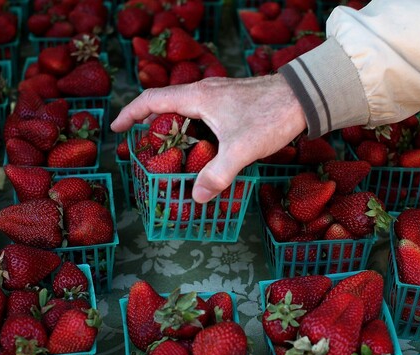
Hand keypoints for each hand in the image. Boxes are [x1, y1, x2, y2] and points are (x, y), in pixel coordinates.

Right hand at [111, 74, 306, 202]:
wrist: (303, 96)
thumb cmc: (271, 116)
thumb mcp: (242, 148)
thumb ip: (217, 174)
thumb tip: (196, 198)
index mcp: (198, 97)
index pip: (152, 100)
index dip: (130, 113)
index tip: (116, 129)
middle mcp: (204, 92)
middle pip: (165, 104)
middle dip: (149, 125)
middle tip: (143, 149)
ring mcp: (218, 95)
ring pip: (184, 109)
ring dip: (172, 128)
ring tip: (168, 153)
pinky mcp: (231, 101)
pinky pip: (200, 114)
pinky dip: (191, 129)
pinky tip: (200, 147)